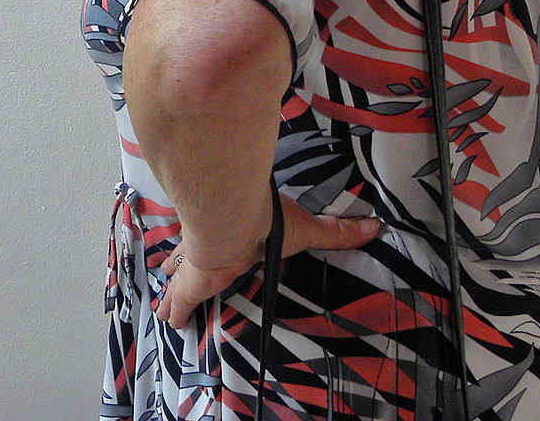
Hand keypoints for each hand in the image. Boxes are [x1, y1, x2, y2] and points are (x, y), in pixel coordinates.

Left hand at [155, 194, 381, 329]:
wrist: (235, 219)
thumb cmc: (268, 221)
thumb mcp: (307, 230)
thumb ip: (337, 231)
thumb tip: (374, 226)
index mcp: (237, 235)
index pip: (225, 240)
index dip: (216, 245)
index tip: (211, 250)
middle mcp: (213, 247)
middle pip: (192, 256)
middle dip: (182, 263)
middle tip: (172, 271)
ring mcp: (197, 264)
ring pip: (178, 276)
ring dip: (172, 288)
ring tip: (165, 302)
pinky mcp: (190, 283)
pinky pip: (178, 301)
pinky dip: (174, 311)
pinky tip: (168, 320)